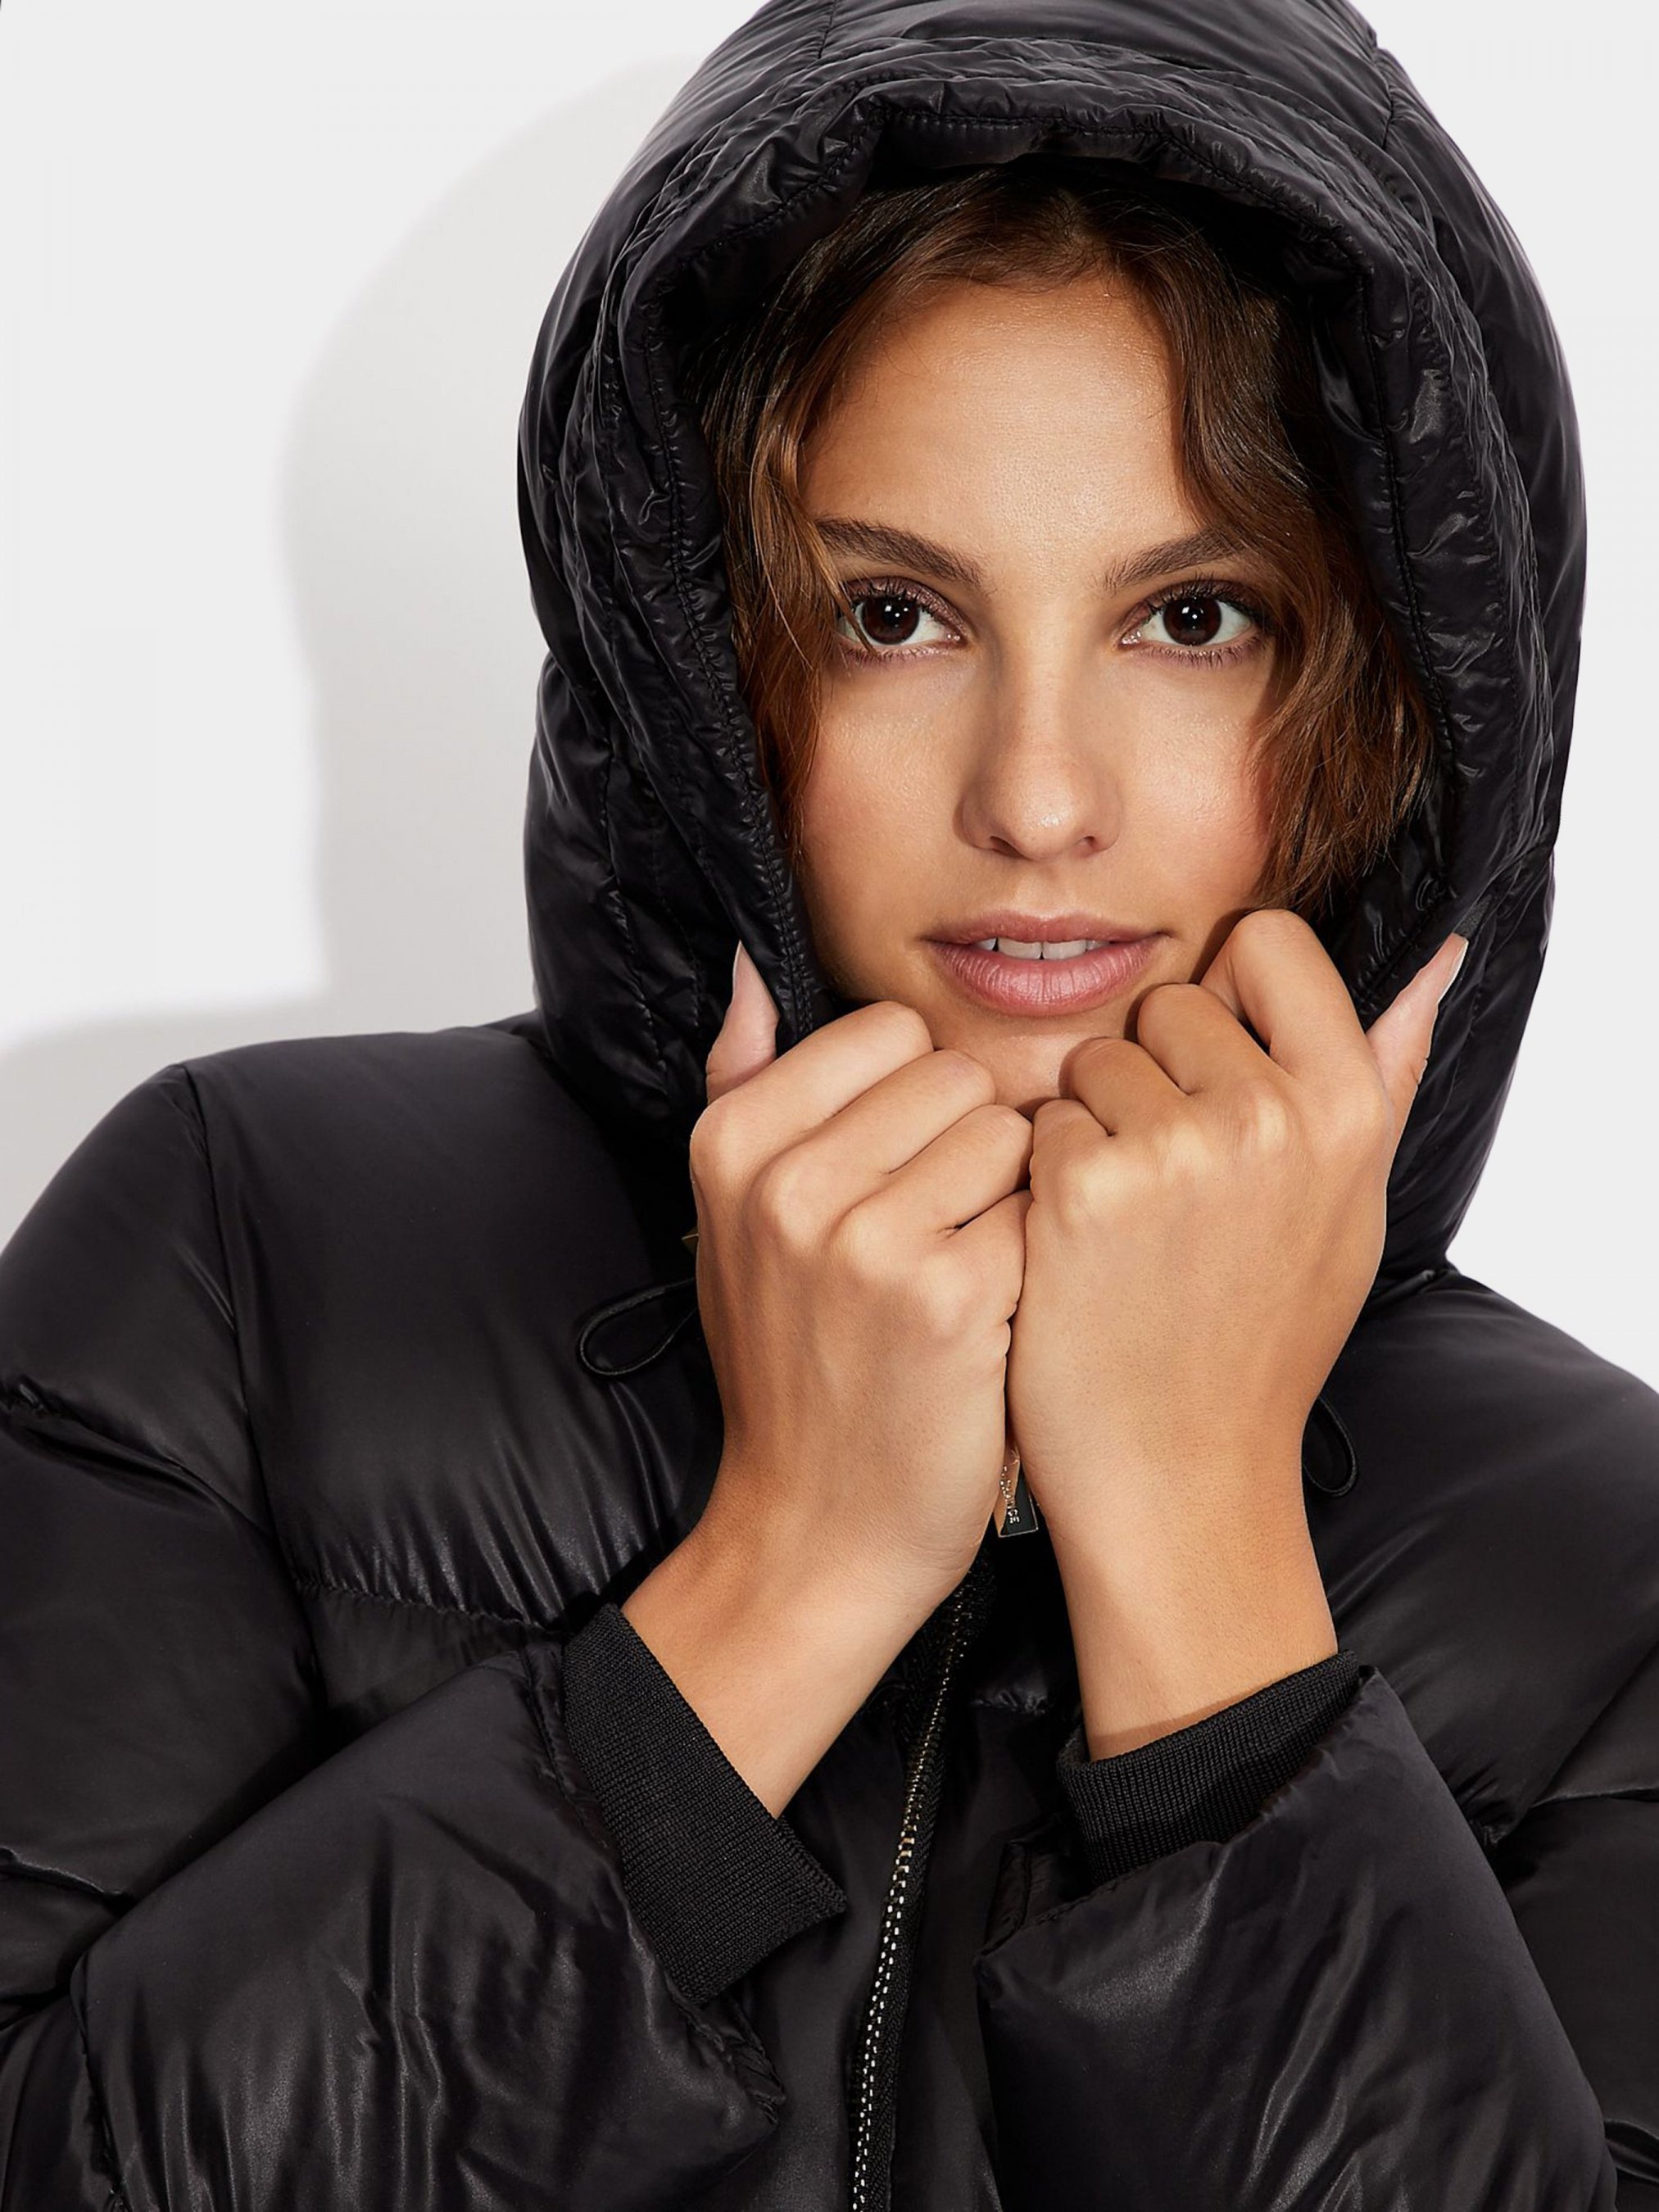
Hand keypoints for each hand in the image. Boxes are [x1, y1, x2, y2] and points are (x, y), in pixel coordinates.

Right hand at [688, 942, 1031, 1625]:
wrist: (815, 1534)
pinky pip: (1046, 1213)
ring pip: (1013, 1136)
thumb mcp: (732, 1223)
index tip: (892, 1182)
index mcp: (733, 1141)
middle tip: (933, 1241)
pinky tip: (996, 1321)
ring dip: (1012, 1203)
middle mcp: (788, 1180)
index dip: (916, 1105)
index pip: (890, 1031)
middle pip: (959, 1076)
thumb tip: (750, 965)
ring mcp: (866, 1239)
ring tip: (964, 1278)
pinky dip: (1040, 1264)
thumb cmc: (792, 1367)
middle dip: (969, 1149)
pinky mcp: (953, 1298)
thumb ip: (742, 1083)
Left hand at [1003, 907, 1468, 1749]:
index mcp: (1347, 1107)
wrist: (1179, 1475)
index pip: (1268, 943)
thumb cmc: (1264, 1342)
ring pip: (1096, 1059)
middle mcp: (1269, 1114)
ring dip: (1094, 1124)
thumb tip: (1436, 960)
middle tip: (1172, 1185)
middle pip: (1172, 1002)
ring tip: (1128, 1224)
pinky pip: (1042, 1118)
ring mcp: (1173, 1149)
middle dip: (1156, 1073)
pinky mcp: (1081, 1186)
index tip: (1219, 1069)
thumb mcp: (1351, 1207)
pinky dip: (1045, 1175)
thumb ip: (1385, 1074)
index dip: (1230, 997)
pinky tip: (1076, 1248)